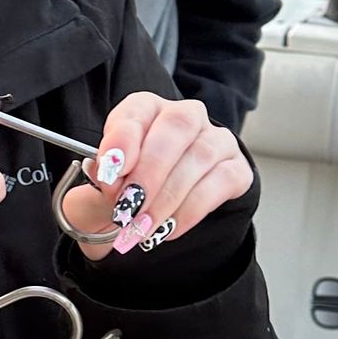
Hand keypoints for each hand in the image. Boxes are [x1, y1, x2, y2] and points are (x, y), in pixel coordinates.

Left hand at [60, 92, 250, 256]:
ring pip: (200, 155)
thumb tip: (109, 177)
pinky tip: (167, 229)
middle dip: (150, 170)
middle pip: (177, 125)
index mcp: (147, 110)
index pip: (138, 109)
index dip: (123, 139)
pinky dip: (190, 210)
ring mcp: (216, 140)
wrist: (151, 217)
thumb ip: (101, 179)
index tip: (110, 171)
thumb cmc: (125, 193)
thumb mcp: (102, 188)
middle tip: (128, 207)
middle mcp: (186, 117)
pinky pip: (220, 183)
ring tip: (142, 227)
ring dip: (168, 197)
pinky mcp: (236, 169)